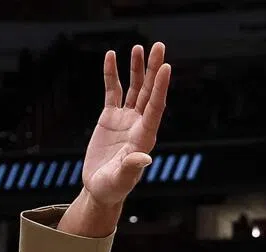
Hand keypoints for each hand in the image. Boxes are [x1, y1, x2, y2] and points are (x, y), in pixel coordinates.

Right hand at [84, 43, 170, 208]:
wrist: (99, 190)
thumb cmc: (113, 189)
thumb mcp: (121, 180)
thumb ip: (132, 167)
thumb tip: (145, 157)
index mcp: (144, 138)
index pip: (155, 107)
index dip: (160, 87)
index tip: (166, 66)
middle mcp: (138, 125)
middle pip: (148, 92)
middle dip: (153, 70)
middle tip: (159, 46)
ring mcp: (125, 120)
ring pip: (133, 89)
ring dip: (136, 69)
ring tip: (138, 47)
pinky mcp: (110, 118)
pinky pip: (112, 91)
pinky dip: (111, 74)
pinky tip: (111, 57)